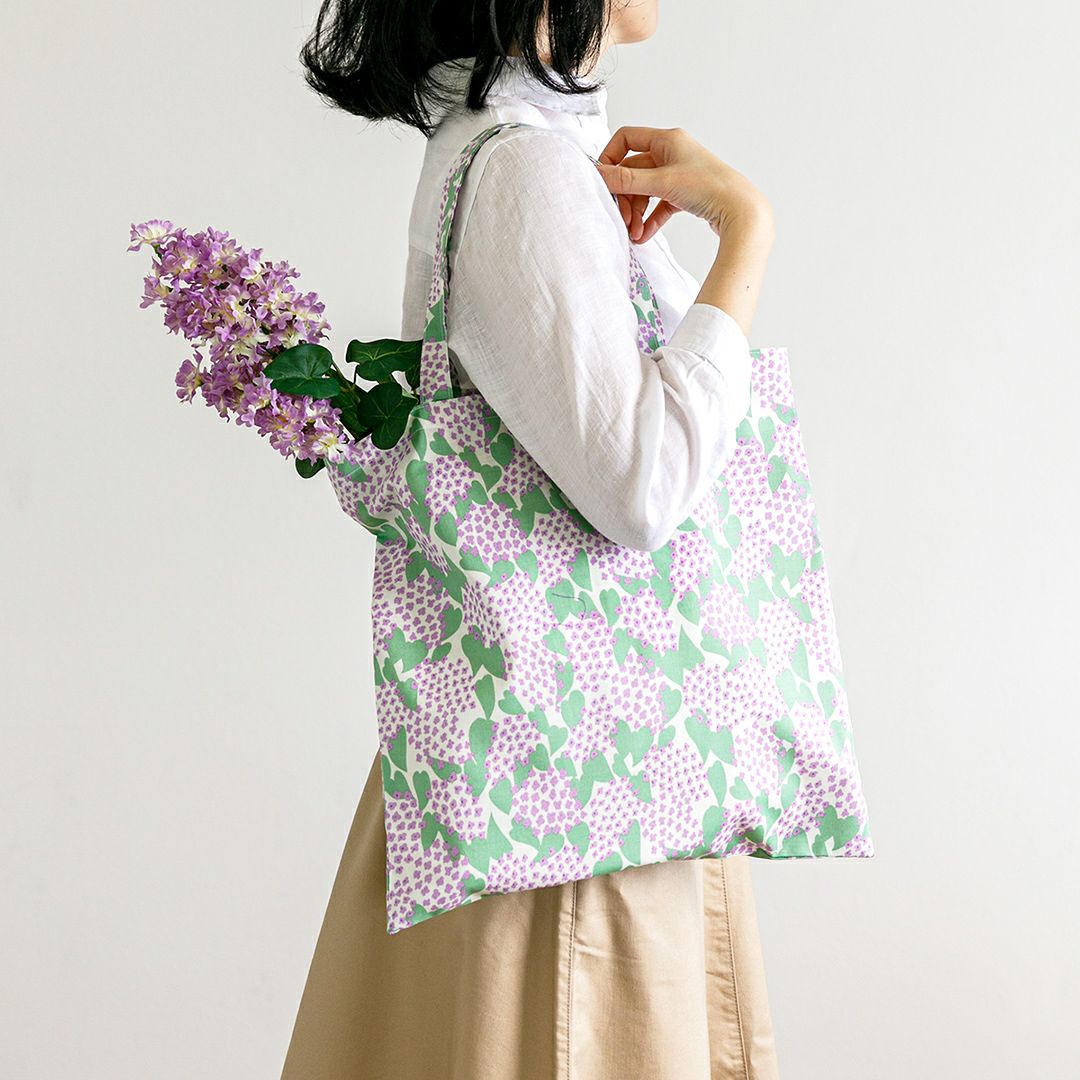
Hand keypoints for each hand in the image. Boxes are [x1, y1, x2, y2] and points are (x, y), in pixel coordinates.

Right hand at [594, 125, 773, 244]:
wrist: (741, 212)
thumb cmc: (709, 188)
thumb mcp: (662, 182)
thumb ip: (627, 179)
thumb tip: (597, 174)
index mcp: (667, 140)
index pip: (626, 138)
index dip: (610, 158)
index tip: (603, 181)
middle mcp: (672, 153)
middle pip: (633, 171)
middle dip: (625, 197)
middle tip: (622, 219)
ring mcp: (678, 175)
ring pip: (645, 191)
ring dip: (636, 213)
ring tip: (634, 233)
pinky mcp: (685, 195)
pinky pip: (659, 205)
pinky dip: (650, 220)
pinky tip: (644, 236)